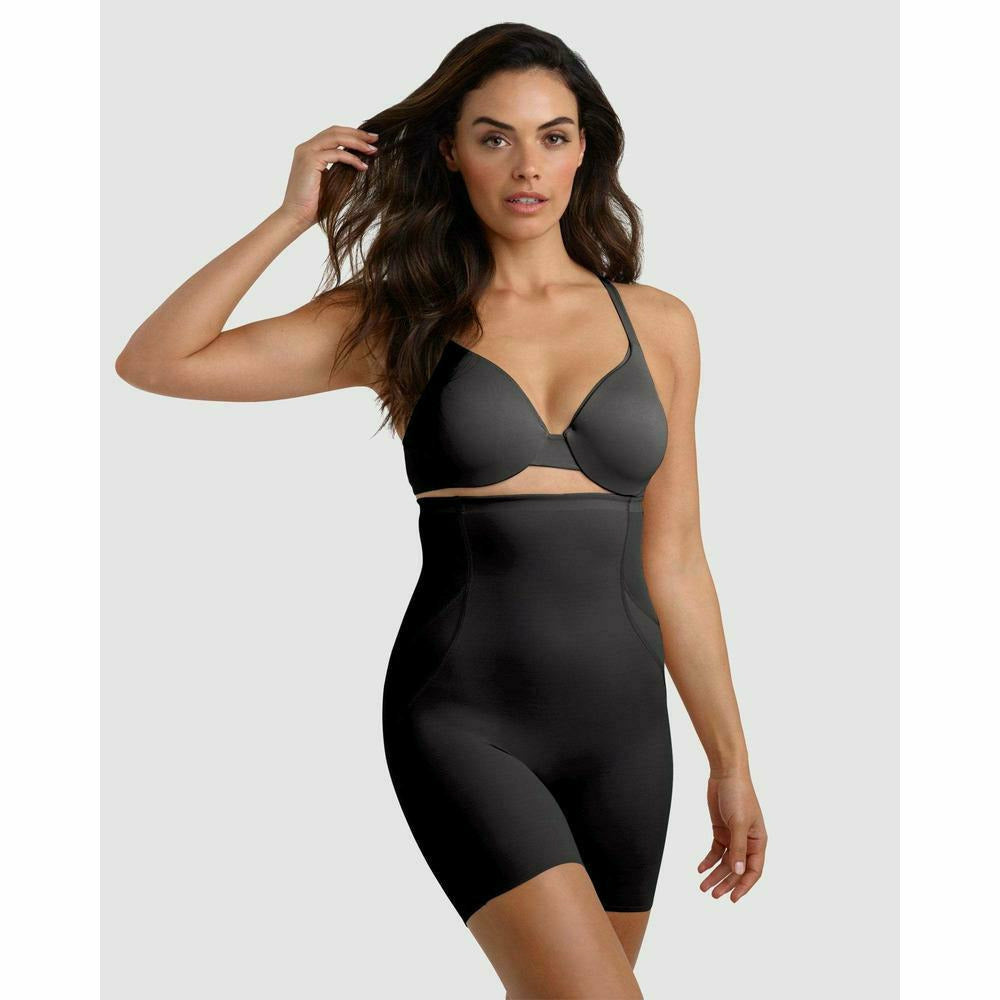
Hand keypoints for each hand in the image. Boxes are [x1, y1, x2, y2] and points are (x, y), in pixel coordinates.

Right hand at [278, 124, 378, 228]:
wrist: (296, 217)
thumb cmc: (314, 205)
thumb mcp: (332, 183)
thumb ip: (342, 169)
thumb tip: (363, 163)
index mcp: (309, 151)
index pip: (333, 134)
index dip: (352, 134)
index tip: (370, 140)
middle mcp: (306, 148)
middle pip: (335, 131)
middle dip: (357, 133)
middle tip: (375, 138)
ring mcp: (306, 152)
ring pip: (336, 137)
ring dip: (357, 142)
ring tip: (372, 150)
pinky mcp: (310, 160)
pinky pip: (336, 154)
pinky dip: (352, 159)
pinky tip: (363, 167)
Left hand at [698, 768, 766, 902]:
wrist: (726, 774)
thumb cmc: (739, 795)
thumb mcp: (738, 823)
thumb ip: (738, 848)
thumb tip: (738, 871)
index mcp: (758, 841)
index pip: (753, 870)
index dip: (744, 885)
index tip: (733, 898)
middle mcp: (747, 842)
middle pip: (737, 869)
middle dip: (726, 882)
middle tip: (712, 895)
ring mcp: (733, 836)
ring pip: (725, 862)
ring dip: (715, 874)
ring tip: (703, 886)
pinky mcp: (721, 830)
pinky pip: (716, 851)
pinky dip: (708, 860)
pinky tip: (700, 868)